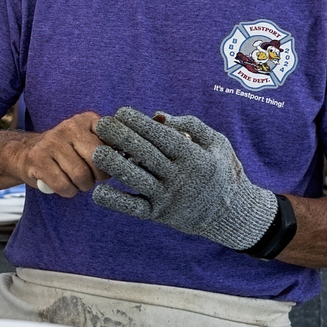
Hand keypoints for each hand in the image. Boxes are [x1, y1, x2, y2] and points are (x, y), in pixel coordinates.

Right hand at [19, 111, 108, 197]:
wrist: (27, 152)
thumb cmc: (67, 152)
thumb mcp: (88, 140)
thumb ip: (108, 146)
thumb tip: (131, 160)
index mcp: (86, 120)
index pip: (111, 141)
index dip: (113, 160)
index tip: (109, 167)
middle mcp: (69, 126)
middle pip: (97, 160)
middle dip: (99, 176)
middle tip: (93, 178)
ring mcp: (51, 141)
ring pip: (80, 175)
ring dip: (83, 186)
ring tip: (78, 182)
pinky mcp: (37, 158)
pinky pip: (63, 185)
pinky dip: (68, 191)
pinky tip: (66, 186)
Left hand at [91, 107, 275, 250]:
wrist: (229, 213)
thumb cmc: (220, 169)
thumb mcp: (217, 143)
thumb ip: (191, 125)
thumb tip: (157, 115)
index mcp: (194, 157)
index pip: (163, 137)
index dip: (140, 124)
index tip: (121, 112)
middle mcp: (181, 178)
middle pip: (147, 155)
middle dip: (122, 138)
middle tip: (100, 124)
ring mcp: (168, 197)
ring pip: (138, 180)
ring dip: (115, 166)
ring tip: (97, 152)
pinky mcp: (158, 214)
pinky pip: (134, 208)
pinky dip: (116, 202)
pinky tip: (98, 193)